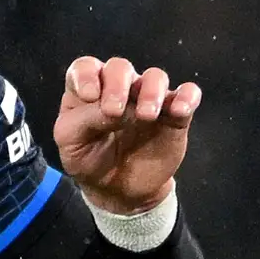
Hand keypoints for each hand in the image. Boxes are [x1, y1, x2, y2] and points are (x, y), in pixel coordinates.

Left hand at [54, 55, 199, 212]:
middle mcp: (119, 88)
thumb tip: (114, 109)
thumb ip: (85, 120)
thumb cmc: (89, 160)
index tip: (89, 96)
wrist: (119, 191)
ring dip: (151, 91)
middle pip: (120, 67)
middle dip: (117, 84)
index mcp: (89, 90)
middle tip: (114, 111)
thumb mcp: (72, 144)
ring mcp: (148, 99)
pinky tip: (180, 109)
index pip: (86, 67)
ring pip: (155, 77)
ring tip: (147, 115)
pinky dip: (187, 97)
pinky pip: (187, 95)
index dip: (86, 75)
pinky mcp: (173, 115)